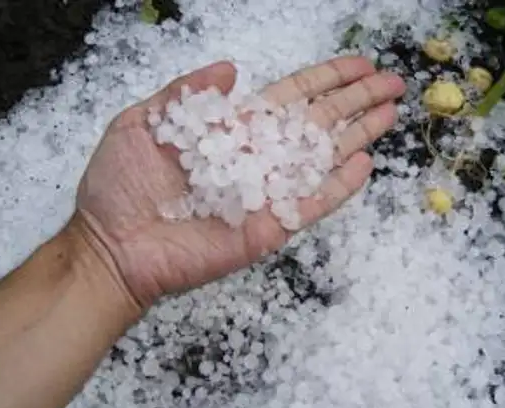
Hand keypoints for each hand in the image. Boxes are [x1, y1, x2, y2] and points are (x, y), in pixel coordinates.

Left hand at [74, 56, 405, 309]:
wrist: (110, 246)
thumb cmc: (119, 186)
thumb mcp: (142, 123)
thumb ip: (187, 94)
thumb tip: (231, 66)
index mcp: (232, 130)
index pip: (291, 97)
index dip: (326, 79)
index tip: (359, 65)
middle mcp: (257, 158)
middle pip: (318, 122)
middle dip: (356, 101)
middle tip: (393, 82)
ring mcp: (266, 194)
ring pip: (322, 159)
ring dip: (358, 135)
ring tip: (391, 113)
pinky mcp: (268, 228)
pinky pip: (311, 204)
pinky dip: (339, 186)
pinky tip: (364, 164)